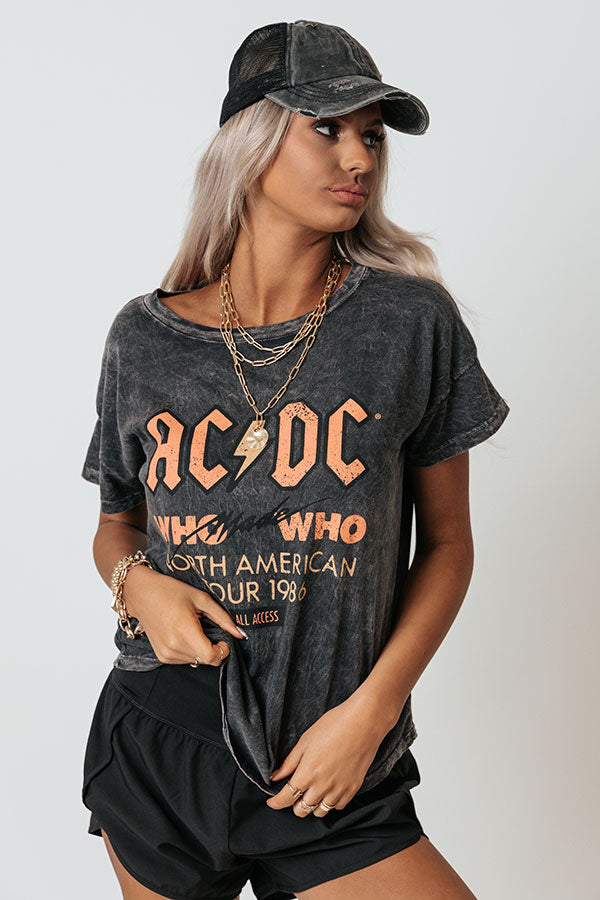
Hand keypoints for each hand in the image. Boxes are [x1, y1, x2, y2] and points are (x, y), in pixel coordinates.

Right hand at [122, 565, 246, 665]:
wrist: (141, 593)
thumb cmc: (171, 591)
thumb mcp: (201, 598)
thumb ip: (222, 618)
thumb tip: (240, 633)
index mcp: (184, 630)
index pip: (211, 657)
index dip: (223, 651)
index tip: (224, 639)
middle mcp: (173, 646)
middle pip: (206, 661)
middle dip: (213, 648)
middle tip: (208, 628)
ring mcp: (165, 654)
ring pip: (197, 662)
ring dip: (201, 649)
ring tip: (193, 628)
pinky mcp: (161, 657)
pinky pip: (185, 660)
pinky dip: (190, 650)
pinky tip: (183, 633)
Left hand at [266, 693, 388, 816]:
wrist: (364, 722)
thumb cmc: (334, 725)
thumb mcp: (306, 740)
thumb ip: (290, 762)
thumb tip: (275, 777)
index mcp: (308, 773)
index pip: (286, 798)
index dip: (276, 803)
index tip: (272, 802)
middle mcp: (323, 786)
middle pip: (302, 810)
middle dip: (293, 804)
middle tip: (294, 792)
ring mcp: (339, 789)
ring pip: (320, 812)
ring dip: (312, 806)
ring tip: (311, 793)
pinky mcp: (353, 788)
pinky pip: (338, 807)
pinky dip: (330, 803)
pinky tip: (328, 791)